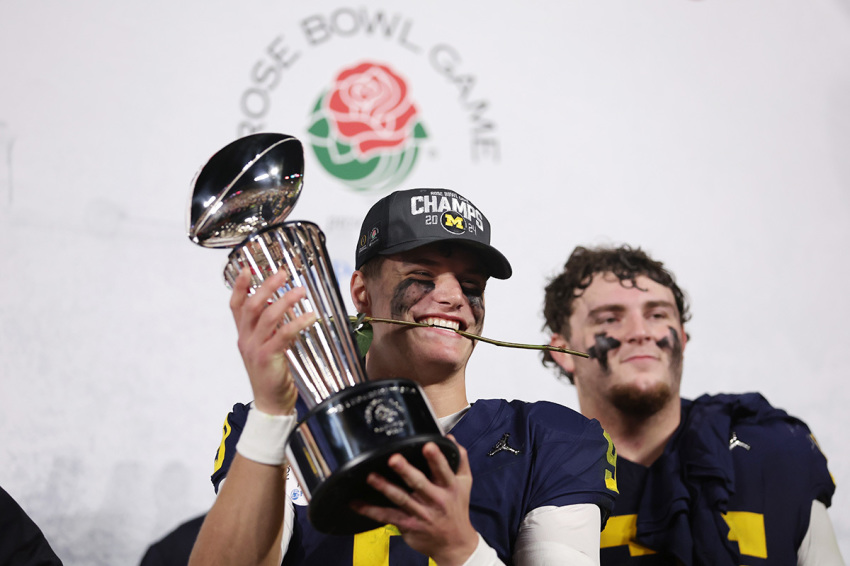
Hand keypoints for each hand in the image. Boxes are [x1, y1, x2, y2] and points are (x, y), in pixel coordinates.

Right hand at [229, 268, 316, 415]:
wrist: (271, 402)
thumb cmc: (272, 373)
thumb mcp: (266, 346)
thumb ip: (270, 328)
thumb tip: (280, 305)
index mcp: (244, 334)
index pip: (236, 306)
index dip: (240, 287)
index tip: (247, 268)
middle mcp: (246, 339)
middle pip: (252, 306)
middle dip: (266, 286)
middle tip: (282, 273)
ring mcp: (255, 348)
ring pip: (267, 317)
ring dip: (285, 301)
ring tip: (301, 291)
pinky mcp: (267, 358)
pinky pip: (283, 335)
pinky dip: (297, 323)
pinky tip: (311, 316)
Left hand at [351, 436, 478, 565]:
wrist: (455, 544)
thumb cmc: (457, 509)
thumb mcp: (465, 483)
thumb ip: (459, 460)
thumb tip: (450, 438)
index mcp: (449, 487)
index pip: (443, 470)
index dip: (436, 458)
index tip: (428, 445)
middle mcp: (435, 500)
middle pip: (419, 483)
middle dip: (406, 471)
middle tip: (394, 459)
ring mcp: (421, 514)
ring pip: (401, 499)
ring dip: (385, 488)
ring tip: (371, 477)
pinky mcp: (408, 525)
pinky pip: (387, 516)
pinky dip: (371, 510)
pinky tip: (356, 503)